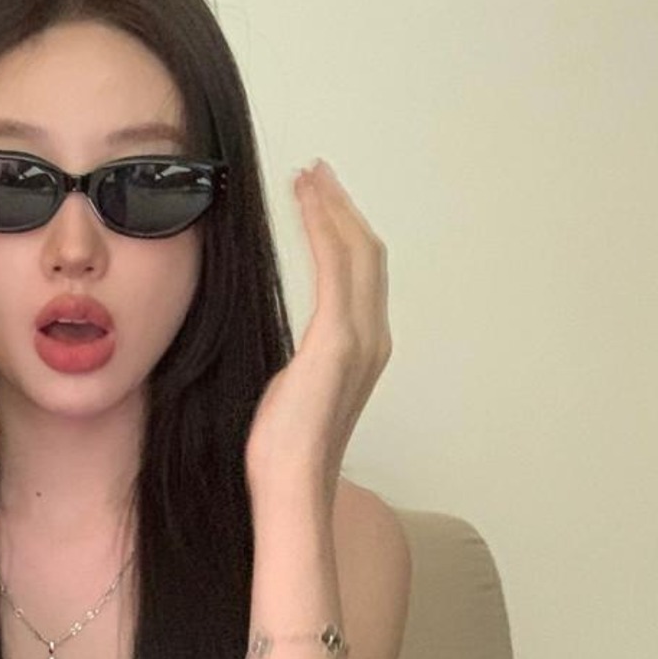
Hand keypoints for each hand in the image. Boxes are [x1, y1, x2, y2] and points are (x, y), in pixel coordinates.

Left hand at [246, 164, 390, 510]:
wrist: (291, 486)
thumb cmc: (284, 453)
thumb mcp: (291, 392)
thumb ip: (300, 363)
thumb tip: (284, 357)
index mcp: (363, 350)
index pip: (359, 275)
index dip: (343, 232)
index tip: (319, 201)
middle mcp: (373, 338)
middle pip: (366, 253)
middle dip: (341, 208)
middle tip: (317, 173)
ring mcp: (360, 337)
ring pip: (356, 250)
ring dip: (332, 208)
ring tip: (310, 177)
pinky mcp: (338, 338)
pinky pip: (335, 265)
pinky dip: (322, 225)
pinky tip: (305, 202)